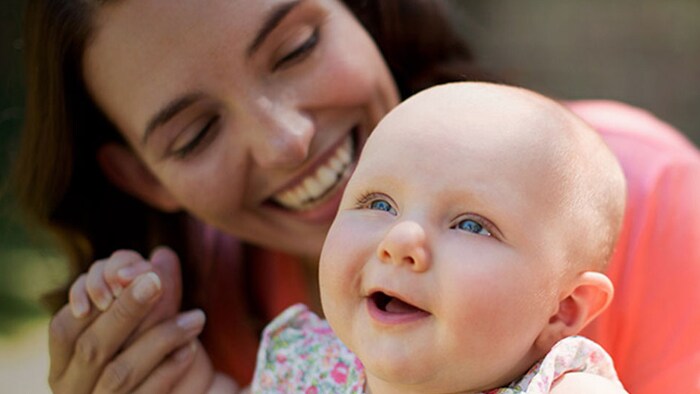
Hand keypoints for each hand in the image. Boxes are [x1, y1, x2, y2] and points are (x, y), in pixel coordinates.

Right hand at [48, 248, 204, 392]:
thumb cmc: (148, 355)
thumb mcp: (146, 322)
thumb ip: (150, 290)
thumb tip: (164, 254)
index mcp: (62, 364)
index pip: (63, 328)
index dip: (89, 300)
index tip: (125, 275)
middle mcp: (72, 389)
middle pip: (92, 348)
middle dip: (125, 310)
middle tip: (155, 281)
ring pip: (121, 373)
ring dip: (160, 339)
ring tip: (196, 317)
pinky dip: (169, 370)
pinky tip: (191, 348)